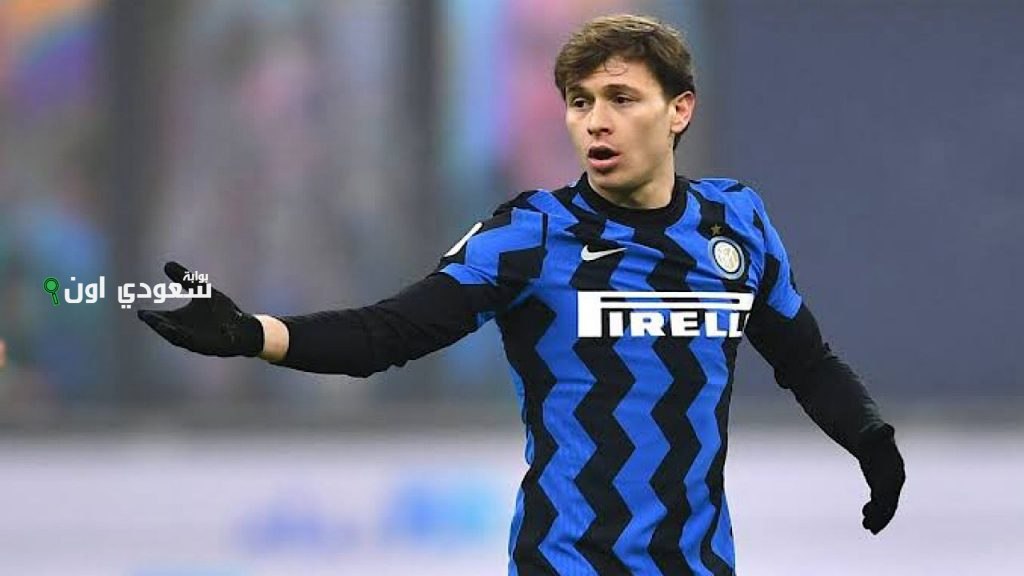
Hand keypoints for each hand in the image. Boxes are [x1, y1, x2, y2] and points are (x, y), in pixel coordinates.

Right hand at [137, 261, 263, 356]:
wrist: (243, 328)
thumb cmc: (222, 311)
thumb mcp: (202, 291)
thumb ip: (185, 279)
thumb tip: (167, 264)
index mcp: (180, 320)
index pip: (161, 318)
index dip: (151, 316)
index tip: (140, 312)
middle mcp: (184, 331)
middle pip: (166, 328)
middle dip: (156, 323)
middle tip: (145, 316)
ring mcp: (194, 340)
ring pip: (177, 337)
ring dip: (167, 331)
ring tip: (157, 323)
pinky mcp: (206, 346)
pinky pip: (192, 343)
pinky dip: (184, 337)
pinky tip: (178, 332)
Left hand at [857, 424, 905, 533]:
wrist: (869, 433)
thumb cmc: (870, 432)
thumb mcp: (871, 432)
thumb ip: (878, 432)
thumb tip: (887, 428)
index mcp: (895, 467)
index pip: (892, 486)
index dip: (885, 499)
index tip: (876, 510)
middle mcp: (895, 477)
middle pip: (891, 499)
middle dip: (882, 514)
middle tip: (870, 527)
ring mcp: (889, 482)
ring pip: (886, 505)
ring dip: (878, 517)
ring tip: (867, 526)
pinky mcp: (880, 486)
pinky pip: (880, 503)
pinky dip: (874, 511)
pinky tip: (865, 518)